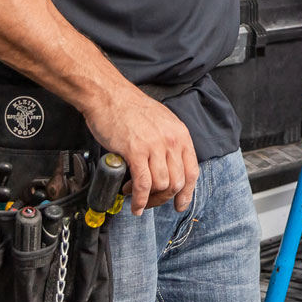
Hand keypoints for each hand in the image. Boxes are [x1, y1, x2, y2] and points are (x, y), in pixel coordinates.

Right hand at [84, 86, 199, 213]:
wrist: (109, 96)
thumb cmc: (130, 108)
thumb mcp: (161, 122)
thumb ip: (168, 142)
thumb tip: (167, 166)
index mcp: (180, 134)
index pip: (192, 171)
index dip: (187, 193)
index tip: (180, 204)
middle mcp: (171, 141)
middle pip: (177, 182)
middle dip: (164, 198)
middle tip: (151, 201)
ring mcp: (155, 146)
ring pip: (161, 185)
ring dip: (149, 198)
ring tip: (136, 195)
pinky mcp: (136, 151)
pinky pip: (143, 184)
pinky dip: (140, 199)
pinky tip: (134, 203)